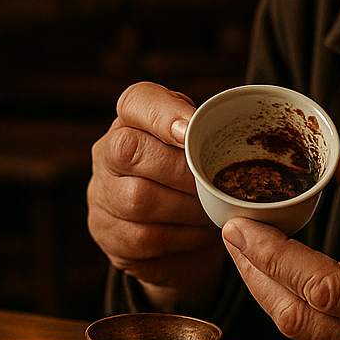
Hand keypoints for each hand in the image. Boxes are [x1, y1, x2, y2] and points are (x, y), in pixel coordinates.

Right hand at [87, 82, 225, 311]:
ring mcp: (102, 195)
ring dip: (187, 207)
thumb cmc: (191, 178)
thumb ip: (209, 132)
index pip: (136, 101)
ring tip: (215, 210)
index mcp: (131, 120)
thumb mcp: (199, 145)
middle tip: (216, 184)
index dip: (163, 114)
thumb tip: (237, 124)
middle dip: (182, 170)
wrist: (171, 236)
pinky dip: (184, 237)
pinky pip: (146, 237)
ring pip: (139, 199)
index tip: (190, 130)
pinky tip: (202, 233)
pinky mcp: (109, 235)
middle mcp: (107, 153)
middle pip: (130, 150)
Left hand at [221, 149, 339, 339]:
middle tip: (230, 227)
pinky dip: (284, 303)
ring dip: (262, 288)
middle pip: (296, 317)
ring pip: (296, 334)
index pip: (324, 288)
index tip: (243, 223)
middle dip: (254, 271)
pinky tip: (271, 272)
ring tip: (241, 245)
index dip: (276, 255)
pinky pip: (311, 339)